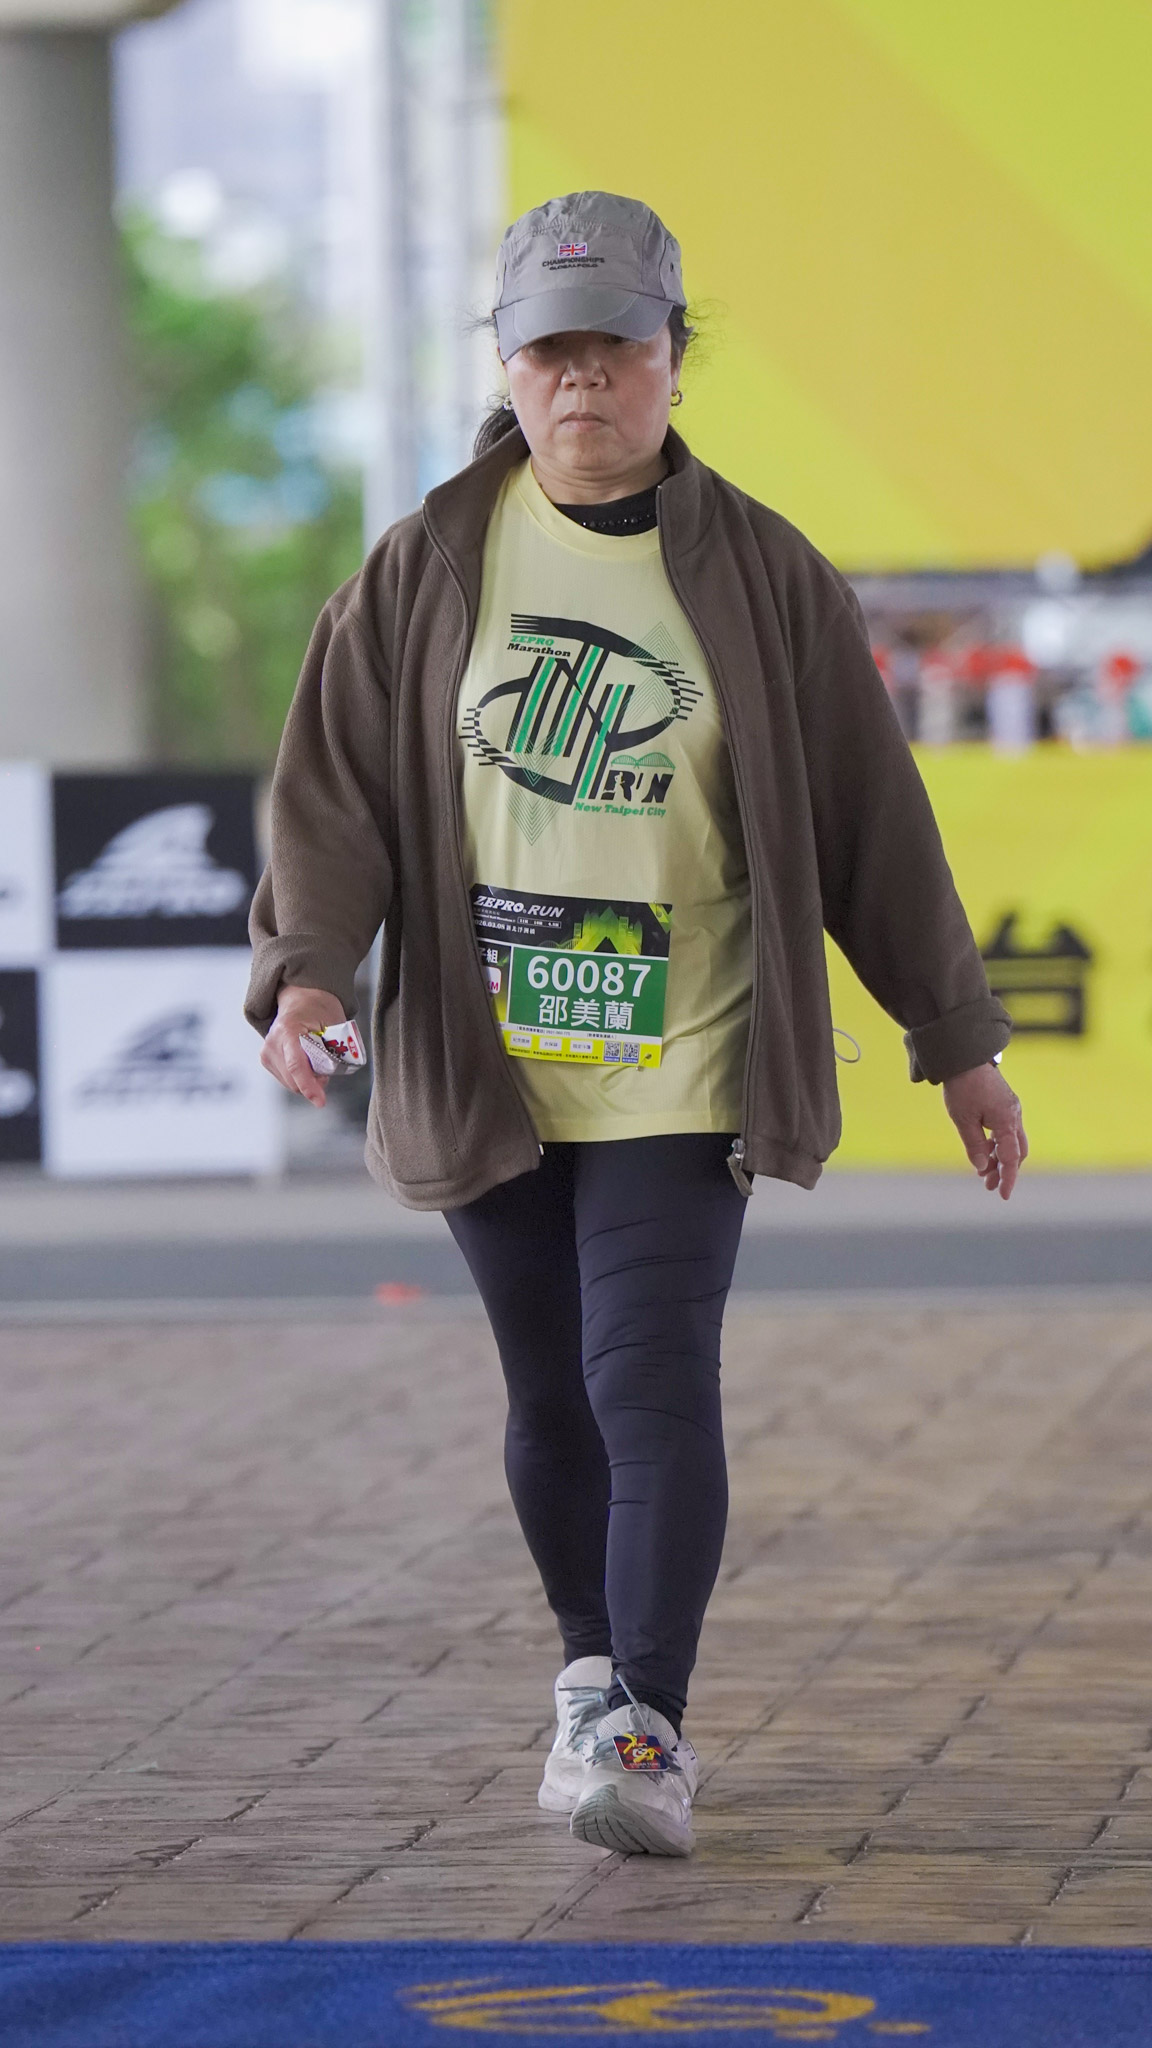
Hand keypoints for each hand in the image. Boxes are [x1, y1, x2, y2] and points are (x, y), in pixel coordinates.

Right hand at [260, 984, 347, 1107]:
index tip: (320, 1101)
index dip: (309, 1086)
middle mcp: (272, 1042)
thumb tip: (330, 1073)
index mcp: (288, 1030)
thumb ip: (332, 1049)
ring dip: (307, 1081)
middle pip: (293, 1079)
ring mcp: (266, 1051)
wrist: (301, 998)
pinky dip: (299, 1077)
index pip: (296, 1065)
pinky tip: (306, 1063)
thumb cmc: (320, 1009)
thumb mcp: (333, 1025)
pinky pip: (286, 1079)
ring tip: (316, 1062)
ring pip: (290, 1083)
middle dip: (314, 1083)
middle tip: (328, 1069)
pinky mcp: (265, 1059)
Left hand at [942, 1061, 1028, 1199]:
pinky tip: (985, 1151)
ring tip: (984, 1172)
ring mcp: (1011, 1109)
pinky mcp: (1005, 1104)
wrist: (965, 1056)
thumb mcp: (963, 1120)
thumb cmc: (963, 1087)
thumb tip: (983, 1167)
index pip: (1012, 1158)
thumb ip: (974, 1145)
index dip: (1009, 1178)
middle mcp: (1014, 1116)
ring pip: (1012, 1141)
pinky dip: (997, 1144)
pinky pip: (1006, 1130)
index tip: (1004, 1195)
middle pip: (1017, 1151)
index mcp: (1007, 1121)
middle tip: (989, 1185)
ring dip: (1000, 1158)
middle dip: (1005, 1170)